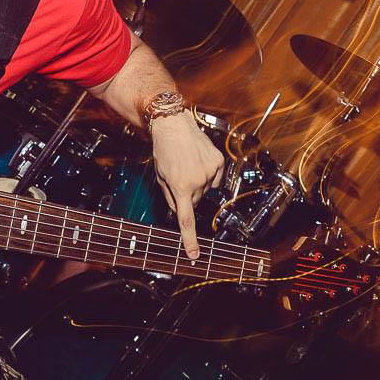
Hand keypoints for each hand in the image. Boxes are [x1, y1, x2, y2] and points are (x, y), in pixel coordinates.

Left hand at [149, 110, 223, 260]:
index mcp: (180, 186)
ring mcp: (211, 171)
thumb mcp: (160, 176)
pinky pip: (216, 179)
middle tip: (179, 177)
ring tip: (188, 165)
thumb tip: (180, 211)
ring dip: (198, 183)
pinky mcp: (219, 162)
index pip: (186, 219)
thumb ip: (170, 197)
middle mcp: (198, 181)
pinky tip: (199, 163)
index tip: (194, 254)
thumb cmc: (164, 150)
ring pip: (206, 190)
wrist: (174, 124)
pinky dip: (209, 175)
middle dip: (188, 195)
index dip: (190, 239)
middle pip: (196, 201)